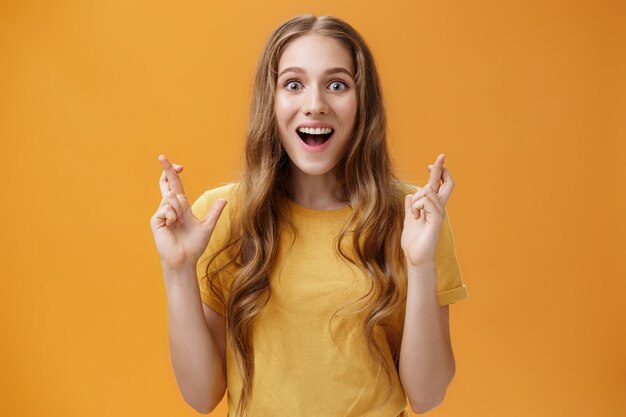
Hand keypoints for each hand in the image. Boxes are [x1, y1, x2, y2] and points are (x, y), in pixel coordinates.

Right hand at [149, 155, 226, 270]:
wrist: (185, 259)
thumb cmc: (194, 246)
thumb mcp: (207, 226)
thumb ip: (214, 212)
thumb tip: (224, 199)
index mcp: (181, 207)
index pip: (176, 186)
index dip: (174, 174)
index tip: (179, 166)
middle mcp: (169, 208)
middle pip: (167, 184)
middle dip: (165, 169)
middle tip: (162, 156)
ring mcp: (161, 214)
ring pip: (171, 197)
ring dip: (179, 208)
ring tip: (180, 222)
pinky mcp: (155, 220)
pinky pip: (166, 208)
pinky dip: (173, 215)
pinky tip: (173, 225)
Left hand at [401, 154, 454, 267]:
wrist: (415, 259)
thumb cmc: (413, 243)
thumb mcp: (408, 221)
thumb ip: (410, 209)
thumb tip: (409, 196)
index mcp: (431, 208)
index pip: (438, 186)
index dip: (437, 174)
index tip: (429, 165)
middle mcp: (438, 209)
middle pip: (446, 184)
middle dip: (442, 169)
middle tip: (441, 155)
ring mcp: (438, 214)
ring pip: (429, 191)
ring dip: (417, 198)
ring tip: (414, 214)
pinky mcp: (436, 221)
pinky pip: (428, 202)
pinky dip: (418, 205)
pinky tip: (416, 215)